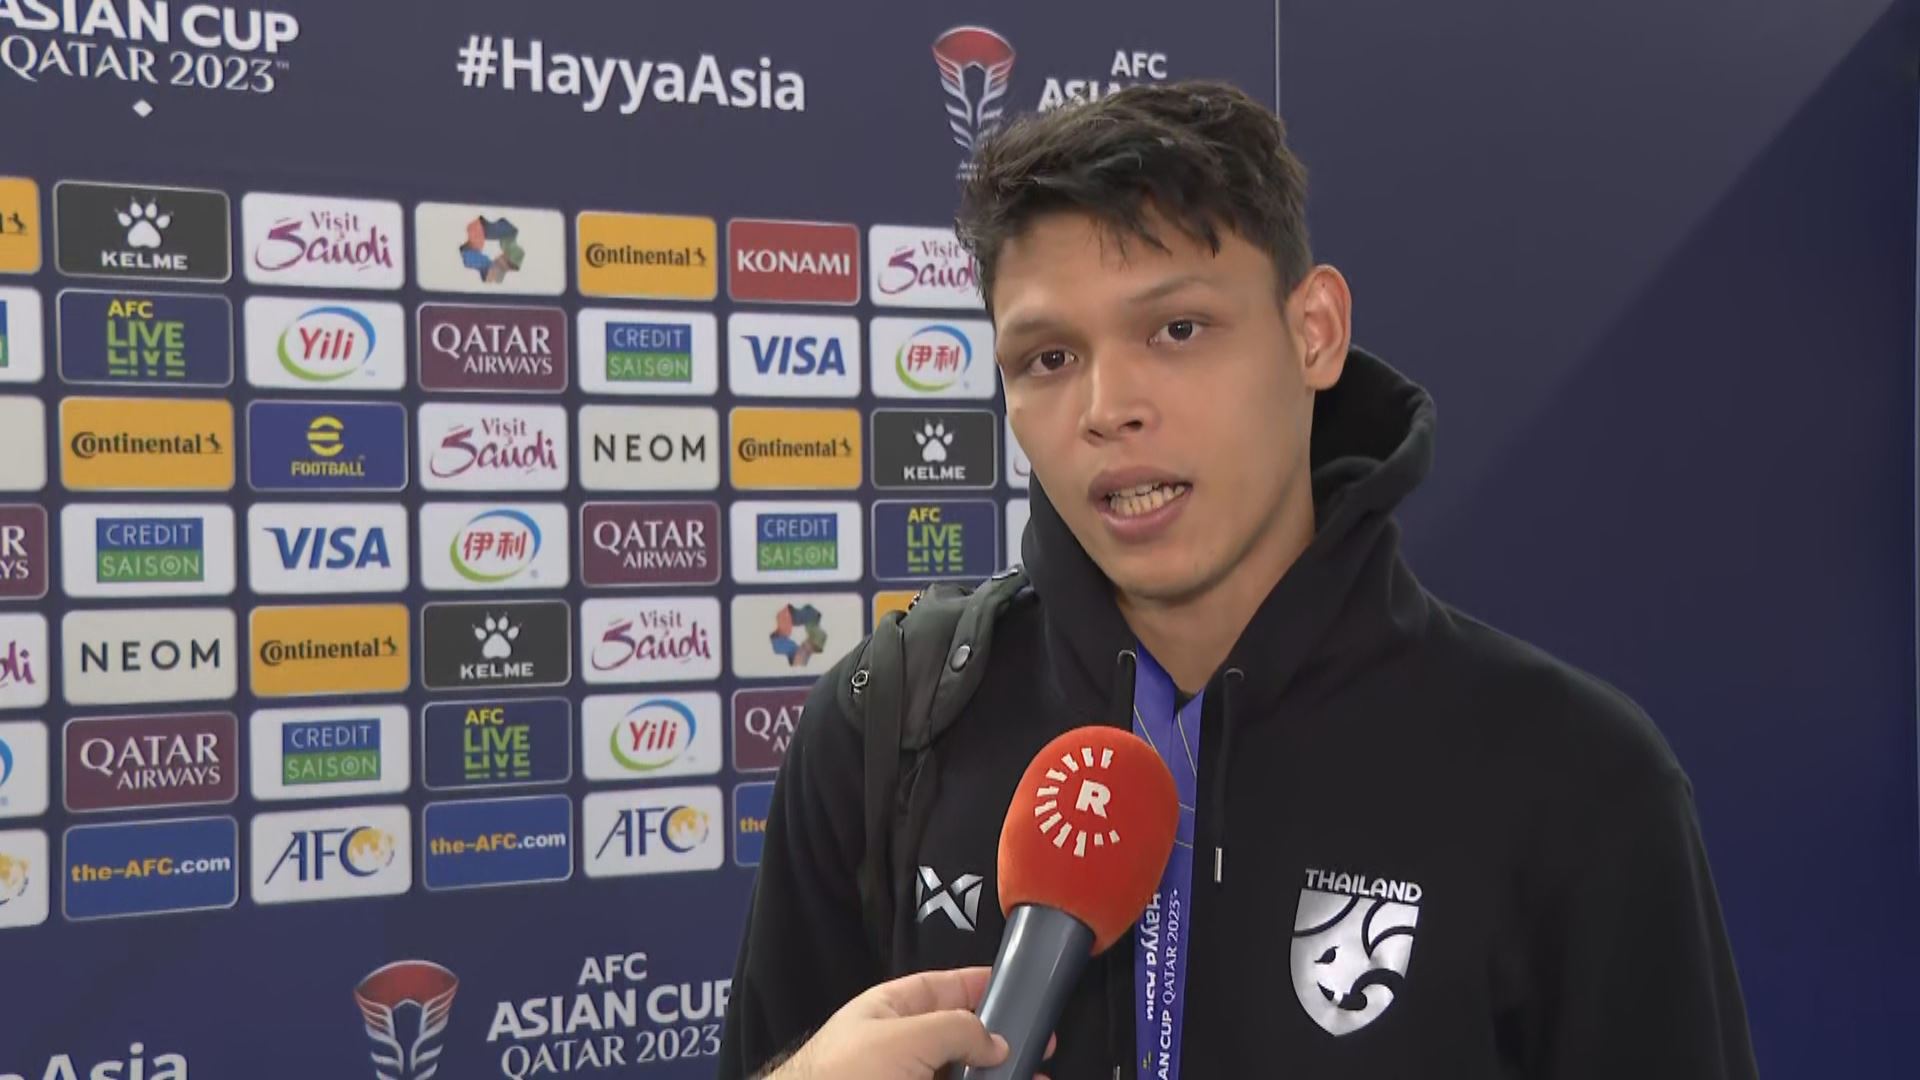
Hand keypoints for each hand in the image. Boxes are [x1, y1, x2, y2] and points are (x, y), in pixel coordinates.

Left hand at [766, 967, 1044, 1079]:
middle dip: (998, 1041)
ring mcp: (906, 1078)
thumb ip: (957, 1030)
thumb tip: (997, 1041)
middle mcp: (899, 1048)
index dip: (980, 985)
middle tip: (1041, 1046)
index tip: (1019, 989)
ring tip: (1034, 1078)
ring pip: (959, 1074)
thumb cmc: (839, 1077)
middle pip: (958, 1037)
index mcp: (889, 1012)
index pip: (943, 988)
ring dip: (994, 1075)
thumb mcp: (903, 1038)